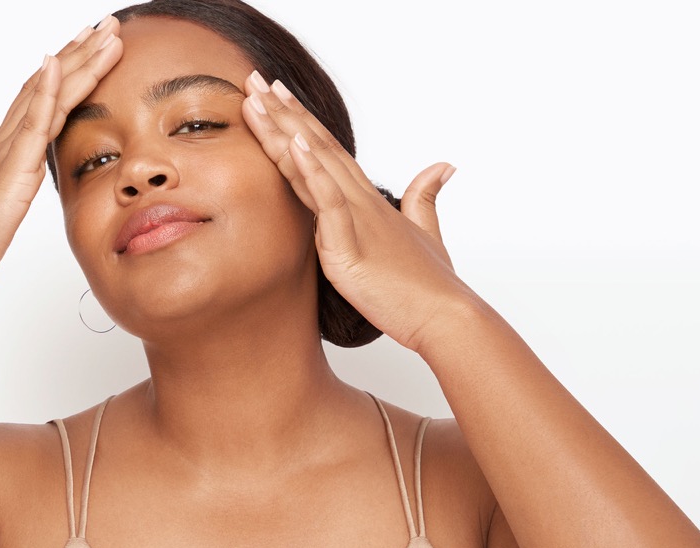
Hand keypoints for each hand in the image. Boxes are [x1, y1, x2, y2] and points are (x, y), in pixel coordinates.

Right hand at [0, 17, 122, 298]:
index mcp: (7, 144)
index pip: (42, 94)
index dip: (68, 66)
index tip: (92, 43)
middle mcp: (6, 137)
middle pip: (47, 83)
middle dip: (80, 52)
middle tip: (108, 25)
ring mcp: (8, 149)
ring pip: (46, 95)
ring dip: (76, 62)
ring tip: (103, 35)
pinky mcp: (11, 167)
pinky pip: (30, 124)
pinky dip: (43, 91)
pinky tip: (55, 64)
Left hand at [241, 71, 476, 352]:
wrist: (445, 316)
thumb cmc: (432, 284)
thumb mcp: (427, 234)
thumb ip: (424, 198)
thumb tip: (442, 166)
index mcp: (368, 202)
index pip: (328, 152)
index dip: (302, 122)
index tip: (277, 95)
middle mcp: (360, 203)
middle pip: (315, 147)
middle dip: (283, 113)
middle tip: (254, 79)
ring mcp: (355, 221)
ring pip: (315, 165)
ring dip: (285, 131)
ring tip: (259, 99)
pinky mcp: (351, 246)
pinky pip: (330, 202)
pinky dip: (313, 173)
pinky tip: (296, 146)